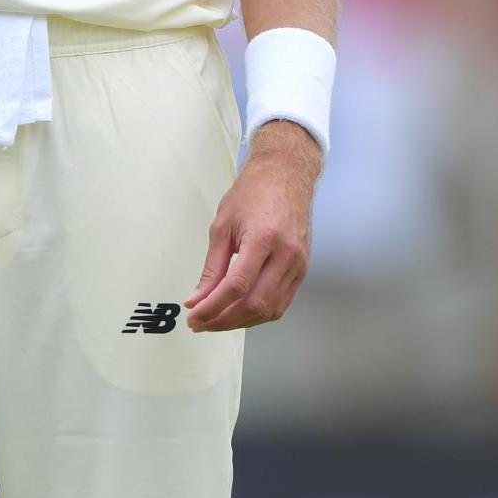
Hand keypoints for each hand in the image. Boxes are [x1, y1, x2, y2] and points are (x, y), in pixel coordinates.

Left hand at [184, 121, 319, 331]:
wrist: (287, 174)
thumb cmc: (255, 192)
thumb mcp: (223, 225)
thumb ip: (211, 267)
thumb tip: (197, 299)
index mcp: (264, 238)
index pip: (237, 286)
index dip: (212, 307)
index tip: (194, 316)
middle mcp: (286, 254)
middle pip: (255, 304)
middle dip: (223, 320)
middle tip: (201, 322)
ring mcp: (298, 263)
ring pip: (270, 309)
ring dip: (240, 321)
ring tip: (217, 319)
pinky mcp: (303, 269)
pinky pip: (282, 303)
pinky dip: (259, 313)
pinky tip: (240, 311)